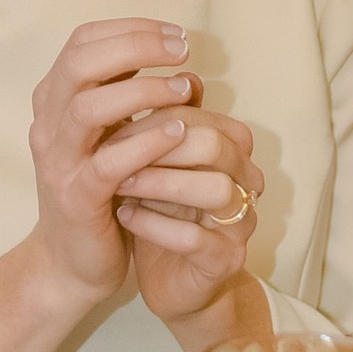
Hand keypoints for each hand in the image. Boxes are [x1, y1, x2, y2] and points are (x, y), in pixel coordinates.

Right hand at [23, 17, 202, 314]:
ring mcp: (58, 161)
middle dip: (135, 46)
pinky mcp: (76, 198)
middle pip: (79, 63)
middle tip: (181, 49)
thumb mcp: (115, 138)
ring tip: (184, 89)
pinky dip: (145, 142)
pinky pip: (108, 163)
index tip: (175, 34)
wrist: (70, 263)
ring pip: (88, 108)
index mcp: (54, 101)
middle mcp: (48, 124)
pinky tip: (178, 132)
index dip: (129, 29)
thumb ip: (139, 103)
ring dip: (141, 91)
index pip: (82, 41)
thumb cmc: (101, 193)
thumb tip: (190, 72)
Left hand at [117, 97, 265, 349]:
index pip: (199, 114)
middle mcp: (244, 180)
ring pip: (215, 188)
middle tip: (109, 148)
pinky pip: (196, 238)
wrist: (168, 281)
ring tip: (117, 183)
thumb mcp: (151, 159)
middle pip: (214, 143)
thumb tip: (138, 71)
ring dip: (159, 182)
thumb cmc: (158, 209)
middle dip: (157, 143)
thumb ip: (153, 119)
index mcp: (230, 149)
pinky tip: (125, 216)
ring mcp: (239, 223)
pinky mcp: (223, 261)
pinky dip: (155, 225)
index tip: (108, 115)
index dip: (153, 112)